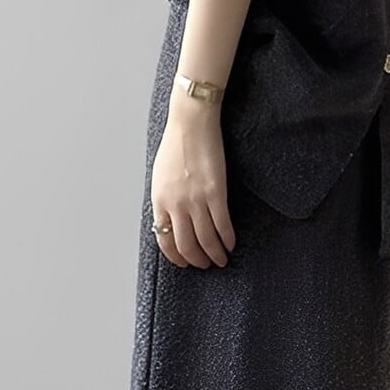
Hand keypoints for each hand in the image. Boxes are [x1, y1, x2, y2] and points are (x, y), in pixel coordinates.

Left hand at [151, 92, 236, 267]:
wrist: (191, 124)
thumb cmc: (175, 146)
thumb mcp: (160, 178)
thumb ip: (165, 201)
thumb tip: (173, 222)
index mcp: (159, 201)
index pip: (165, 240)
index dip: (176, 256)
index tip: (185, 262)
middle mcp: (175, 205)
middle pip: (186, 245)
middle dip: (197, 260)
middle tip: (205, 265)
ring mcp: (196, 200)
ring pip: (206, 239)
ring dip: (215, 254)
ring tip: (221, 259)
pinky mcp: (216, 193)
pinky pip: (222, 225)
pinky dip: (227, 239)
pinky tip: (231, 244)